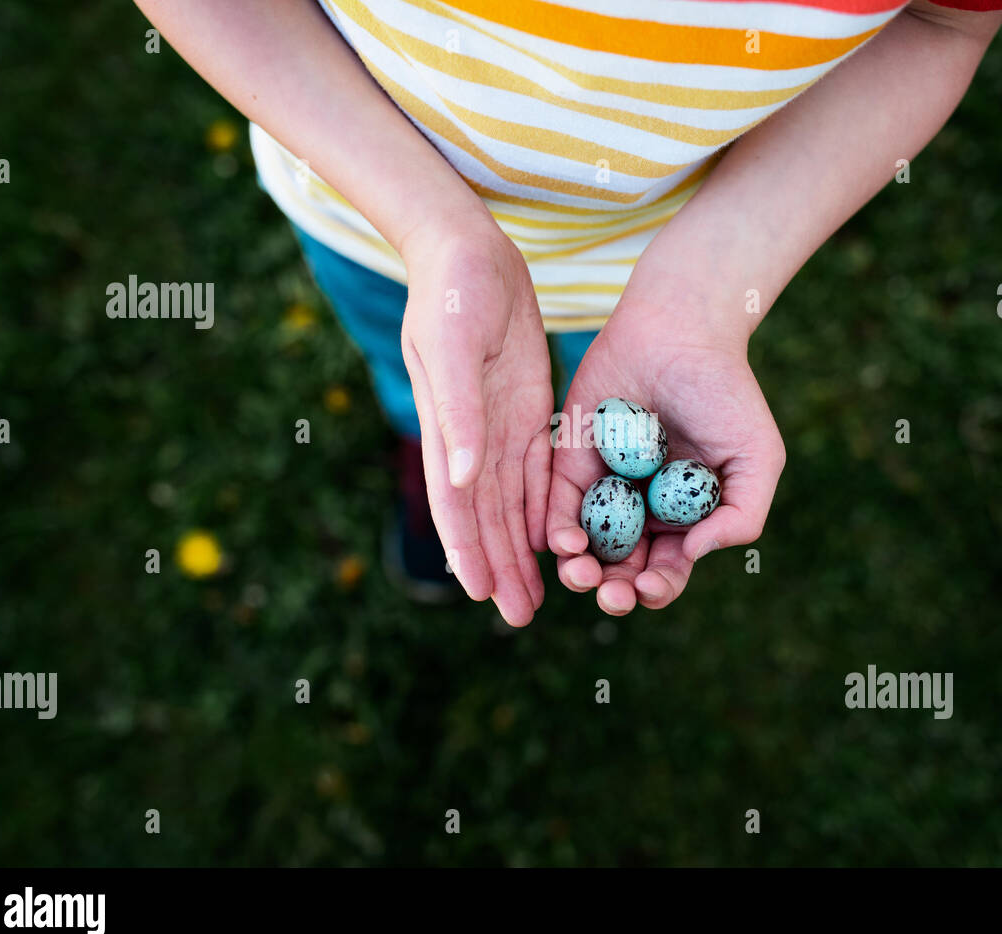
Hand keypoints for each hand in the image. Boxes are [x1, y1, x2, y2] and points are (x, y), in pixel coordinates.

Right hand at [400, 224, 553, 626]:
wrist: (466, 249)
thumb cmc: (450, 290)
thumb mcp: (452, 344)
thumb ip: (457, 412)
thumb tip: (458, 478)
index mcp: (447, 429)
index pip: (456, 505)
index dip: (468, 550)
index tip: (482, 594)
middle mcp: (470, 439)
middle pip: (486, 517)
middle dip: (500, 567)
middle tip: (520, 617)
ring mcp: (497, 426)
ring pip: (511, 503)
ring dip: (521, 549)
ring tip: (537, 594)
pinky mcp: (523, 410)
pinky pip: (535, 471)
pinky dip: (541, 507)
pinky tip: (553, 538)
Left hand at [546, 285, 784, 614]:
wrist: (680, 331)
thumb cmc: (726, 393)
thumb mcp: (756, 457)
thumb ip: (741, 515)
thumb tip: (693, 555)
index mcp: (684, 519)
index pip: (667, 571)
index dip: (657, 589)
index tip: (649, 587)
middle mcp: (641, 511)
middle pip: (621, 570)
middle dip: (614, 591)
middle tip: (610, 593)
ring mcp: (603, 489)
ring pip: (584, 548)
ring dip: (580, 570)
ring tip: (580, 571)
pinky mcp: (568, 462)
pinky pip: (555, 506)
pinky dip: (555, 530)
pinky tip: (562, 540)